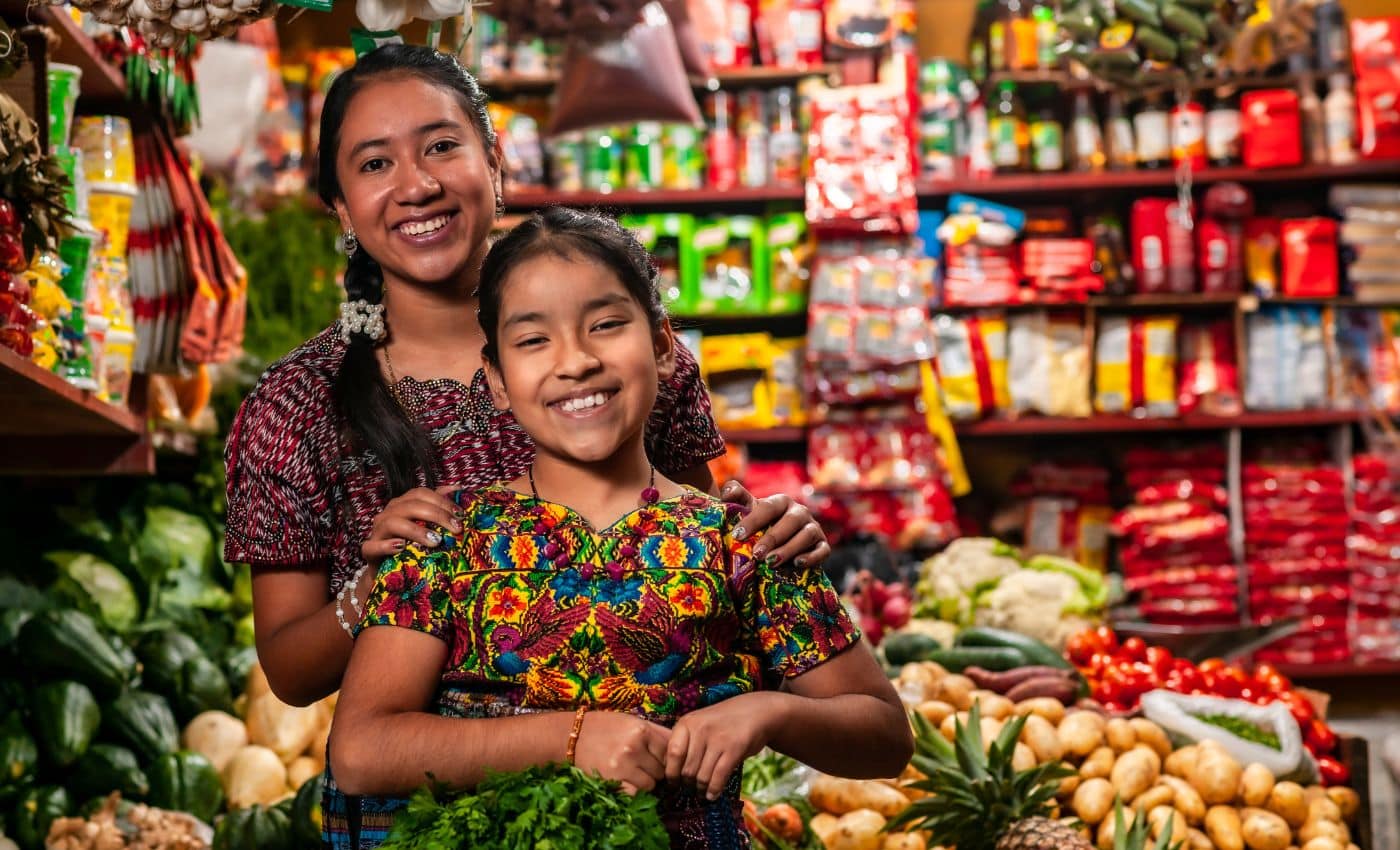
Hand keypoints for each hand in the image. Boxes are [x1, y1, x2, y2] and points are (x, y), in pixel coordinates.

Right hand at [361, 485, 463, 564]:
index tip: (461, 515)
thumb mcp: (427, 526)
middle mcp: (388, 514)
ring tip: (435, 541)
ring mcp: (377, 532)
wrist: (390, 573)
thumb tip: (458, 489)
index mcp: (402, 505)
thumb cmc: (412, 547)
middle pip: (410, 506)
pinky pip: (372, 546)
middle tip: (455, 529)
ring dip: (416, 530)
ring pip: (392, 522)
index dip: (442, 501)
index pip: (421, 494)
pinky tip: (402, 547)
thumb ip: (439, 507)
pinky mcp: (369, 551)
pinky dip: (386, 546)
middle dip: (436, 515)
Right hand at [573, 711, 671, 795]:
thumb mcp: (633, 721)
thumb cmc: (605, 726)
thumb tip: (683, 744)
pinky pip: (635, 794)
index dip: (665, 757)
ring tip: (633, 772)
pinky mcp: (611, 782)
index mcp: (641, 730)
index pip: (669, 752)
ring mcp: (622, 767)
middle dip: (656, 770)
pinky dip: (633, 791)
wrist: (572, 736)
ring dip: (646, 782)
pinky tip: (625, 781)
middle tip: (644, 765)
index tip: (657, 757)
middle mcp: (633, 748)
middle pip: (662, 770)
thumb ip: (658, 733)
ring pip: (650, 785)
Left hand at [666, 693, 780, 799]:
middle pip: (687, 769)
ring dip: (701, 790)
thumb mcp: (700, 724)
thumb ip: (686, 743)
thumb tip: (671, 773)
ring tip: (702, 793)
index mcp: (687, 723)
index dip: (671, 773)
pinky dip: (714, 790)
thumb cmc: (723, 723)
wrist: (756, 712)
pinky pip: (719, 776)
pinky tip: (713, 795)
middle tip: (691, 790)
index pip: (672, 754)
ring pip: (702, 776)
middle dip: (688, 785)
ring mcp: (718, 738)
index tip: (673, 784)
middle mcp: (700, 729)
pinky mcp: (734, 748)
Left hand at [721, 481, 829, 569]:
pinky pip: (822, 550)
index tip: (737, 535)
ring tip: (771, 562)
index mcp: (781, 501)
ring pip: (806, 535)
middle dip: (772, 538)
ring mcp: (813, 528)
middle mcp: (800, 512)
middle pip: (790, 521)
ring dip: (789, 549)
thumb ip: (737, 498)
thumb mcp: (749, 511)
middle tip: (756, 554)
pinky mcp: (823, 545)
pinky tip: (797, 564)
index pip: (768, 507)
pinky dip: (811, 557)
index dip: (753, 520)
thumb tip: (728, 490)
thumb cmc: (762, 525)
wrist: (782, 544)